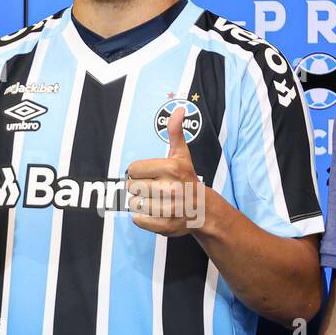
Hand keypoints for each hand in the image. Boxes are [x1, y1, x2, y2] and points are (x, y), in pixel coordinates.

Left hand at [125, 107, 206, 236]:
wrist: (204, 210)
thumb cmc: (187, 179)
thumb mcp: (182, 155)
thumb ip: (175, 132)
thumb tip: (179, 109)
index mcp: (170, 168)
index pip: (133, 169)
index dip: (139, 172)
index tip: (152, 175)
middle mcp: (170, 188)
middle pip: (131, 187)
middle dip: (139, 188)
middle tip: (154, 189)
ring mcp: (168, 208)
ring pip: (133, 204)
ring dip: (141, 203)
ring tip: (156, 201)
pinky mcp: (165, 225)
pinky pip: (138, 220)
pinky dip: (143, 218)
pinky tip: (156, 213)